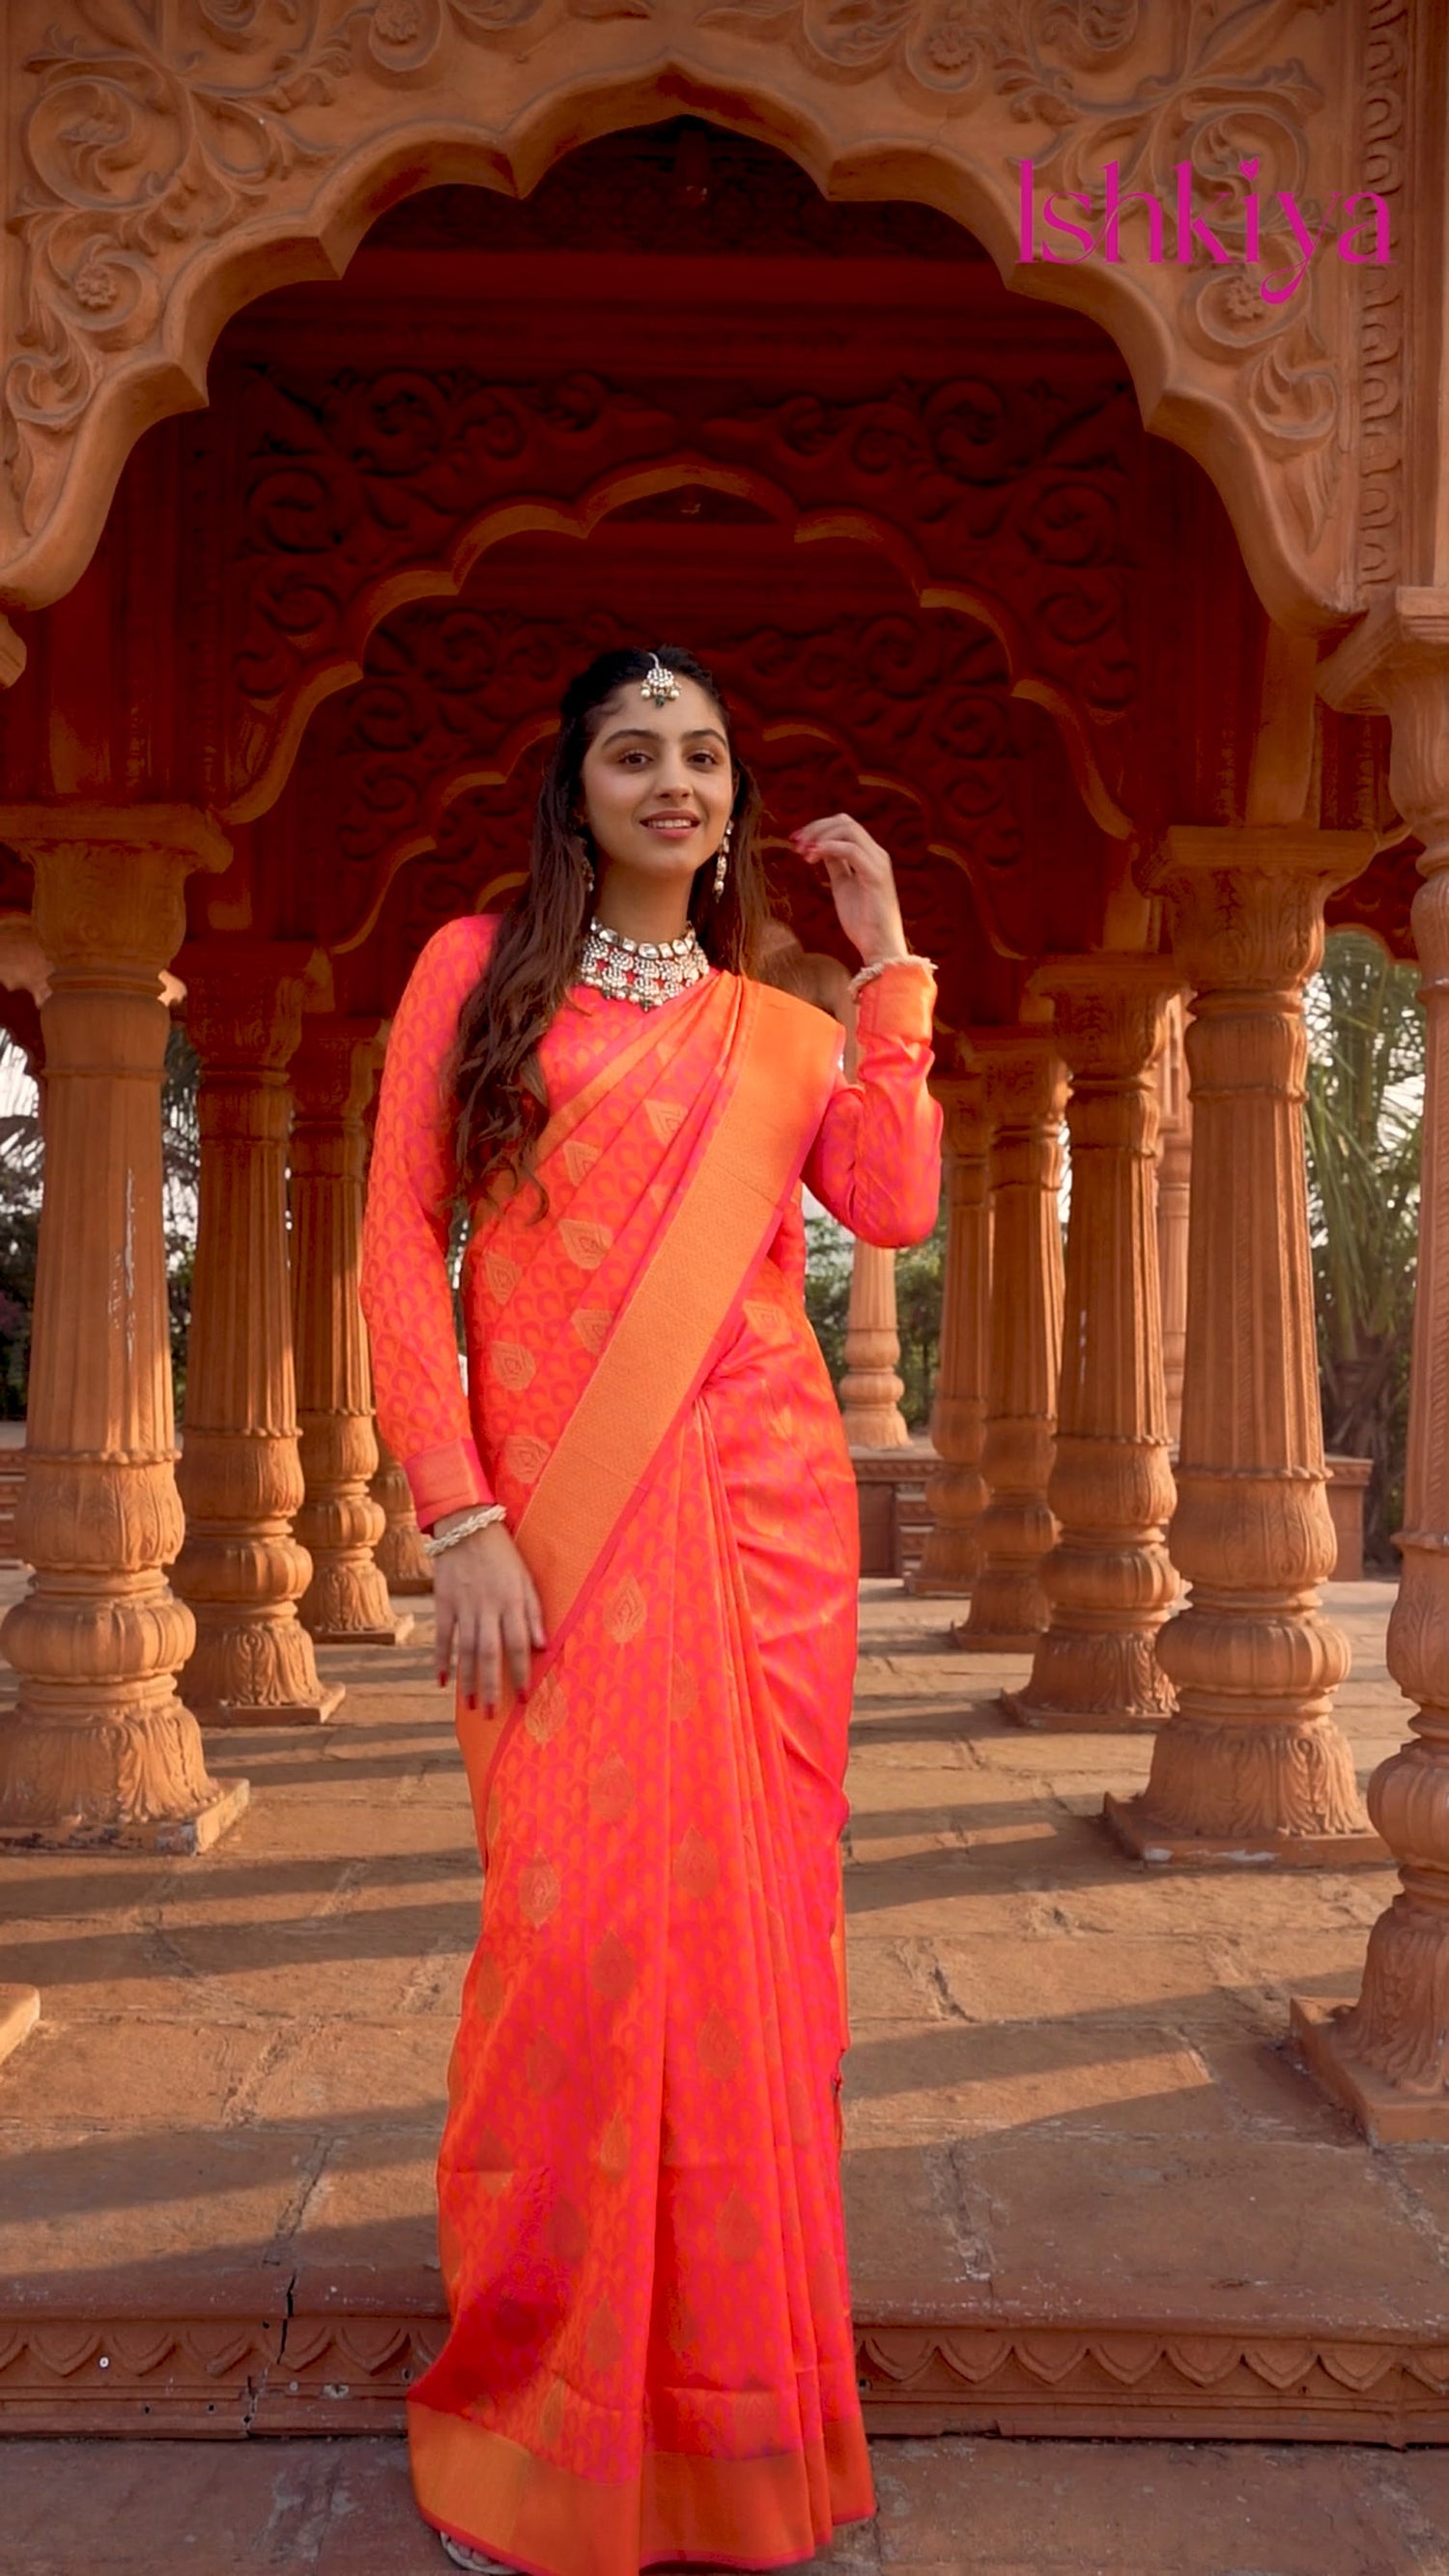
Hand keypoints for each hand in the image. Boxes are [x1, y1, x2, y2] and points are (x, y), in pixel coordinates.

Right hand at [433, 1518, 545, 1711]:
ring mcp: (463, 1605)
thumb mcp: (526, 1578)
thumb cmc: (503, 1555)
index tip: (523, 1697)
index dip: (520, 1671)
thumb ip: (534, 1612)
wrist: (466, 1526)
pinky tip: (443, 1682)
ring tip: (471, 1705)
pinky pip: (443, 1637)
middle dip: (492, 1685)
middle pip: (490, 1653)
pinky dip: (441, 1660)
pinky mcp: (444, 1602)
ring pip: (465, 1650)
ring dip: (468, 1680)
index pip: (518, 1644)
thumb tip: (543, 1646)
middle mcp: (488, 1606)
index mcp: (512, 1601)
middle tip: (492, 1713)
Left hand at [791, 814, 908, 968]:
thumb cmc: (863, 923)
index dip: (818, 828)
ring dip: (819, 837)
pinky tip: (811, 859)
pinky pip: (851, 850)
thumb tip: (820, 849)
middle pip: (845, 822)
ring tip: (802, 853)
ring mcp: (878, 863)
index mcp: (870, 856)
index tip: (795, 840)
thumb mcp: (843, 887)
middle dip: (816, 828)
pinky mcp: (876, 876)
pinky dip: (828, 848)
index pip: (844, 826)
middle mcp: (877, 854)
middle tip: (795, 844)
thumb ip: (836, 865)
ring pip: (848, 830)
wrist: (880, 948)